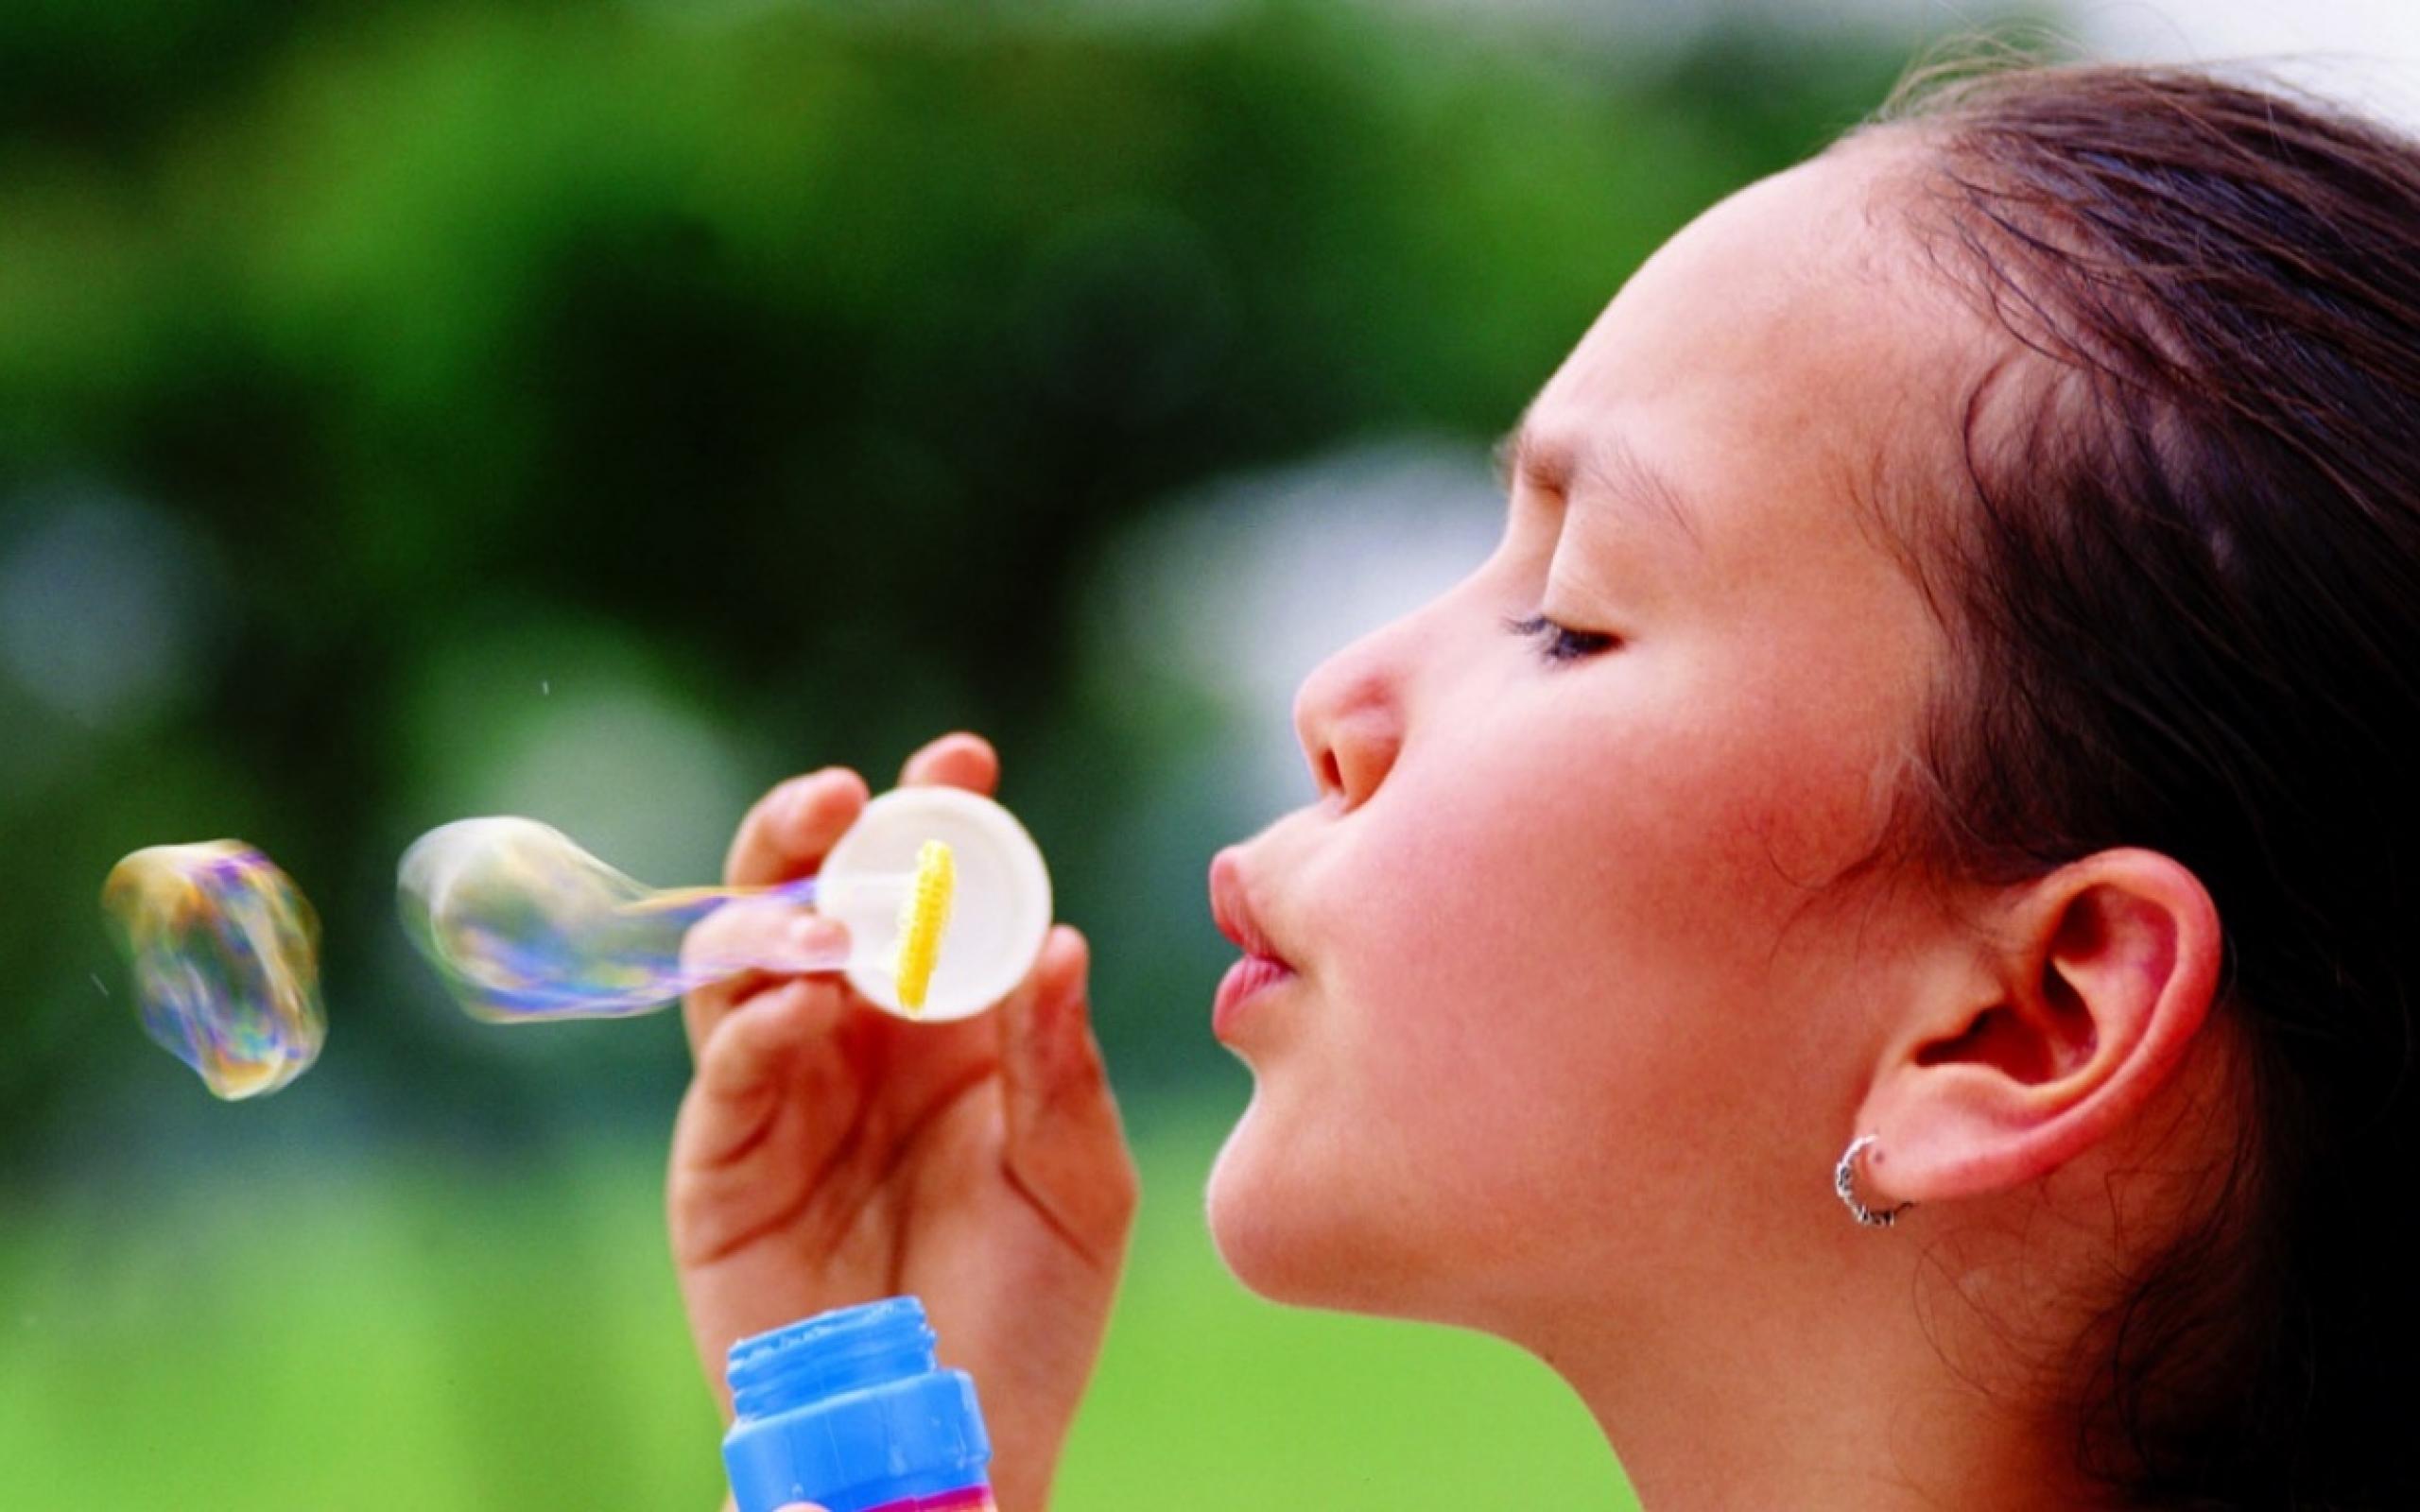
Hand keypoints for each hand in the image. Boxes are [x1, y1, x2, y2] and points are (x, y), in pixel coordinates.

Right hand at [670, 733, 1136, 1511]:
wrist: (953, 1443)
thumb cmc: (1032, 1316)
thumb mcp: (1079, 1188)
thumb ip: (1062, 1071)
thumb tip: (1059, 943)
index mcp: (948, 1028)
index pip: (935, 899)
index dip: (937, 819)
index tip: (961, 757)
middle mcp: (856, 1041)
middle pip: (813, 904)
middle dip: (819, 835)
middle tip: (848, 796)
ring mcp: (779, 1096)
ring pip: (744, 964)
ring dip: (774, 914)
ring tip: (822, 893)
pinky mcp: (719, 1166)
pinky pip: (726, 1075)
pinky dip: (756, 1023)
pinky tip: (802, 1000)